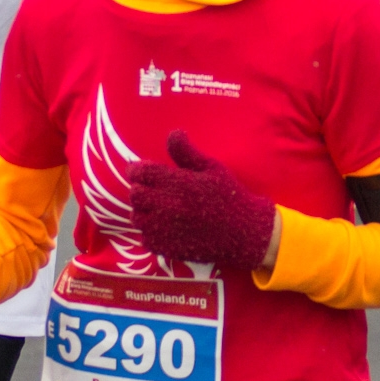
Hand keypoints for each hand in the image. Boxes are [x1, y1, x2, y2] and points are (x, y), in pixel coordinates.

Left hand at [127, 130, 277, 270]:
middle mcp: (168, 206)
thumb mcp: (212, 168)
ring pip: (136, 217)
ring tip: (155, 208)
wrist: (244, 232)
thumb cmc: (229, 196)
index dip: (136, 170)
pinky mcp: (167, 248)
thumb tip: (172, 132)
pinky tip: (162, 226)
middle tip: (149, 189)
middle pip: (135, 195)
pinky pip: (145, 238)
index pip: (141, 173)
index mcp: (178, 184)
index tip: (140, 170)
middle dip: (139, 189)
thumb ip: (187, 152)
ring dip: (142, 210)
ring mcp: (166, 230)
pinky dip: (149, 231)